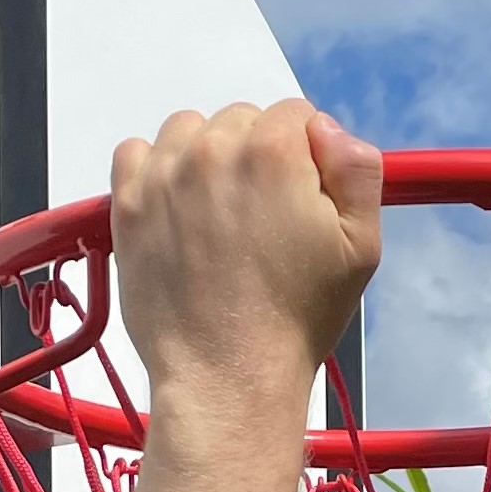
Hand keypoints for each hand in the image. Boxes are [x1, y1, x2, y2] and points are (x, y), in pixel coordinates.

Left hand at [110, 101, 381, 415]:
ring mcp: (163, 177)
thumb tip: (324, 130)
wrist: (227, 376)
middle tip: (261, 221)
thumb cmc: (297, 317)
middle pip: (242, 120)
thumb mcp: (361, 245)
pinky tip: (177, 211)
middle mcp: (213, 151)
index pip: (295, 115)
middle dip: (256, 156)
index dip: (306, 156)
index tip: (300, 201)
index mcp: (275, 151)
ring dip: (205, 157)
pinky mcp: (128, 206)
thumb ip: (357, 168)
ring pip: (190, 131)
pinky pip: (135, 153)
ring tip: (218, 216)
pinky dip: (155, 171)